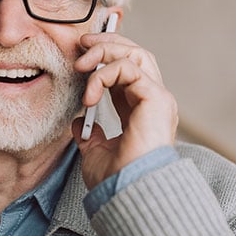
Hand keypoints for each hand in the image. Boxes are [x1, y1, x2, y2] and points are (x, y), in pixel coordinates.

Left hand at [72, 32, 177, 189]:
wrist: (128, 192)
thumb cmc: (117, 180)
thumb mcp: (96, 152)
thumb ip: (90, 135)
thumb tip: (77, 123)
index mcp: (141, 110)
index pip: (127, 70)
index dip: (105, 57)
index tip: (81, 56)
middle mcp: (153, 100)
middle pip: (136, 53)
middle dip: (107, 43)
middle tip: (82, 44)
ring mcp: (158, 97)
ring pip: (135, 54)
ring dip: (105, 52)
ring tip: (82, 64)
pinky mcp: (156, 97)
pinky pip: (129, 68)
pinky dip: (105, 75)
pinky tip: (90, 94)